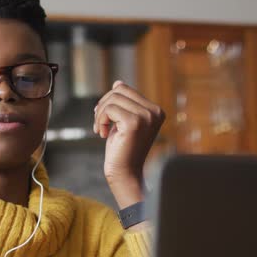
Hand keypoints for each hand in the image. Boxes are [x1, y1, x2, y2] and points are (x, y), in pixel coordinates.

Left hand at [93, 81, 164, 208]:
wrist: (125, 174)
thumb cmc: (123, 149)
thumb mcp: (123, 122)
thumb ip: (124, 104)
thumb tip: (118, 83)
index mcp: (156, 111)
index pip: (125, 89)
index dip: (109, 100)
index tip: (104, 118)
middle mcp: (155, 112)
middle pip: (118, 91)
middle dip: (103, 106)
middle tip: (100, 124)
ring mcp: (146, 117)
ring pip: (113, 99)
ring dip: (100, 114)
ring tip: (101, 130)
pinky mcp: (134, 123)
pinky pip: (109, 109)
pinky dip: (100, 120)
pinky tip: (103, 134)